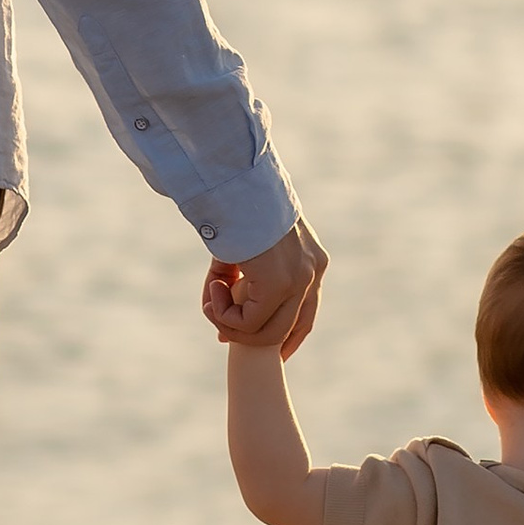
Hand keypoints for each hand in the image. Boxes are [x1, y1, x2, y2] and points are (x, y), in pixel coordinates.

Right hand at [202, 220, 325, 357]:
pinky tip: (213, 288)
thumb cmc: (236, 210)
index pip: (305, 315)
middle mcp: (313, 272)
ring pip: (266, 334)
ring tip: (211, 299)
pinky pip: (247, 323)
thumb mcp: (246, 249)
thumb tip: (224, 321)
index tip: (249, 341)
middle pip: (287, 330)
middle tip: (219, 331)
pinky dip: (223, 314)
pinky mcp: (279, 284)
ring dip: (230, 324)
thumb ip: (242, 283)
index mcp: (311, 261)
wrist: (234, 183)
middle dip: (249, 338)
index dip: (281, 337)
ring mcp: (299, 279)